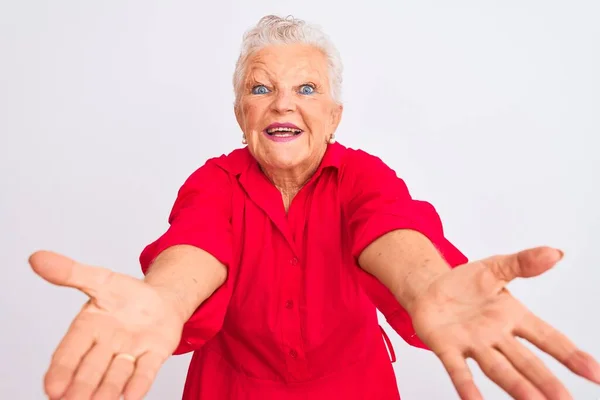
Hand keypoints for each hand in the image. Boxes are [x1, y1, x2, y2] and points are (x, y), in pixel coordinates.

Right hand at [29, 250, 183, 399]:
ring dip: (107, 391)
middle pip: (91, 370)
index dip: (61, 371)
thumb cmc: (126, 295)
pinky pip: (145, 373)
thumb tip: (37, 257)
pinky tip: (132, 397)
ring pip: (115, 376)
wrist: (161, 300)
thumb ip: (71, 273)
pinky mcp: (153, 356)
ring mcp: (130, 353)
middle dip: (81, 387)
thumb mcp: (100, 280)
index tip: (52, 389)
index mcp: (87, 329)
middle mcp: (106, 347)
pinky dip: (138, 385)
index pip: (69, 353)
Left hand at [410, 246, 599, 399]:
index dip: (570, 354)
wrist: (429, 288)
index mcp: (512, 317)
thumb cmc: (465, 283)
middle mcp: (496, 336)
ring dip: (516, 387)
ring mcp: (472, 344)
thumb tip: (555, 252)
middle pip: (526, 361)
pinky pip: (458, 370)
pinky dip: (467, 386)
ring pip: (498, 369)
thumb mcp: (495, 267)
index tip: (594, 374)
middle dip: (546, 381)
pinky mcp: (446, 347)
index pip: (547, 337)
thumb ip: (523, 263)